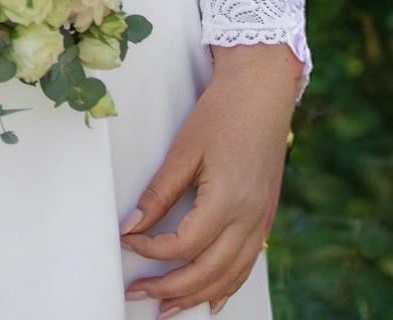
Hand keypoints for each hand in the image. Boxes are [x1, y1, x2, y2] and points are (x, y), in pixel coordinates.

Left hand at [121, 43, 299, 315]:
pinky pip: (248, 264)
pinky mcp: (266, 218)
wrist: (262, 94)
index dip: (151, 251)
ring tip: (168, 308)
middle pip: (208, 271)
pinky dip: (228, 284)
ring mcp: (262, 221)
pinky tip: (212, 299)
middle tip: (137, 293)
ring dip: (198, 295)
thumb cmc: (221, 115)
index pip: (183, 245)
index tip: (126, 244)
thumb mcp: (184, 150)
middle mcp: (250, 219)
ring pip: (230, 274)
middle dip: (171, 288)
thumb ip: (159, 192)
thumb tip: (130, 225)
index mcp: (227, 201)